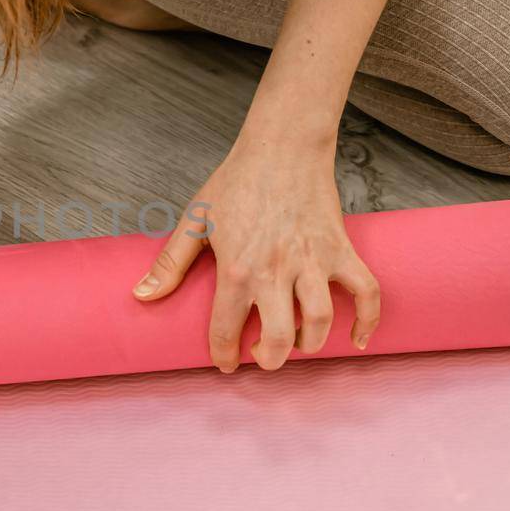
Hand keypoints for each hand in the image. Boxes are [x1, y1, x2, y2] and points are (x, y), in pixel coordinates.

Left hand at [132, 133, 379, 371]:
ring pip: (321, 321)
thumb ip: (169, 263)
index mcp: (237, 269)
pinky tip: (357, 339)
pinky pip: (366, 292)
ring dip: (310, 345)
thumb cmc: (236, 182)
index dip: (223, 355)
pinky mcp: (341, 249)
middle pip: (279, 338)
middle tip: (262, 356)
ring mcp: (313, 262)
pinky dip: (367, 320)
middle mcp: (276, 272)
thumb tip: (141, 296)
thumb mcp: (195, 221)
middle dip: (270, 359)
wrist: (281, 147)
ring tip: (298, 345)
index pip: (226, 330)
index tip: (225, 363)